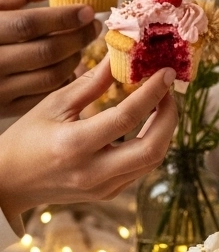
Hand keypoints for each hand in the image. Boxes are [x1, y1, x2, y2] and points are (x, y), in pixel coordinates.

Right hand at [0, 0, 99, 116]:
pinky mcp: (7, 108)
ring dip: (75, 60)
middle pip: (46, 52)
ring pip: (51, 77)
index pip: (29, 24)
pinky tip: (68, 68)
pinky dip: (64, 82)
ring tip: (81, 46)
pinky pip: (46, 97)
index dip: (62, 17)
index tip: (87, 10)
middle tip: (93, 27)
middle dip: (77, 38)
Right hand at [0, 56, 177, 227]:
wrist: (10, 182)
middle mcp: (93, 172)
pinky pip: (141, 170)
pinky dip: (151, 145)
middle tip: (168, 92)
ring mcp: (103, 188)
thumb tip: (119, 57)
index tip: (167, 73)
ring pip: (152, 161)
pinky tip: (147, 125)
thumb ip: (91, 82)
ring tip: (160, 104)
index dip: (153, 93)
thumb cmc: (27, 138)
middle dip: (170, 117)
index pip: (127, 117)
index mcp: (75, 145)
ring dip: (164, 131)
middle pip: (152, 149)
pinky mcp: (108, 194)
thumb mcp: (54, 104)